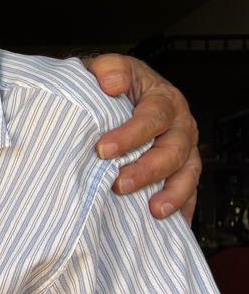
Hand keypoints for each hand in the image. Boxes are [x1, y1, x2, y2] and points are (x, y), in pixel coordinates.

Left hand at [84, 54, 199, 220]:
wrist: (113, 94)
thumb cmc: (108, 85)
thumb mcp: (105, 68)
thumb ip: (107, 69)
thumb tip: (112, 83)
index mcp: (162, 99)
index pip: (153, 117)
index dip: (130, 134)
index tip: (103, 149)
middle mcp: (180, 124)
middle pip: (173, 149)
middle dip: (148, 169)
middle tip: (119, 184)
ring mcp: (184, 148)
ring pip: (188, 172)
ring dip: (172, 193)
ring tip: (154, 211)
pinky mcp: (182, 170)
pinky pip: (189, 191)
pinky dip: (183, 208)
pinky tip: (172, 225)